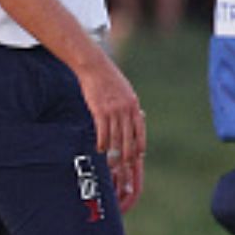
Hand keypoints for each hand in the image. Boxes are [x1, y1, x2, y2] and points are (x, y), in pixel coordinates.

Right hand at [77, 58, 144, 211]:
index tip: (139, 157)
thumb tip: (133, 119)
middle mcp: (126, 110)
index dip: (139, 145)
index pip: (139, 131)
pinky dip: (102, 142)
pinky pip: (102, 131)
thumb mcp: (125, 93)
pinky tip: (100, 150)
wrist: (94, 67)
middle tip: (126, 167)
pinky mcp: (100, 111)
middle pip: (128, 138)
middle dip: (127, 155)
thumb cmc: (109, 80)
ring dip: (113, 153)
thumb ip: (129, 108)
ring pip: (115, 137)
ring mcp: (113, 111)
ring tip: (112, 164)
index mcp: (134, 106)